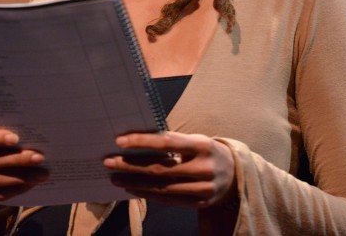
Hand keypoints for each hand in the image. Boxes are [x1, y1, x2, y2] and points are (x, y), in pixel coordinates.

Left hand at [103, 131, 236, 207]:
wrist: (236, 175)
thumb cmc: (207, 152)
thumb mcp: (196, 141)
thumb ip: (173, 142)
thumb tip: (138, 142)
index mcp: (202, 145)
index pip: (166, 142)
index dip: (142, 141)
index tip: (120, 141)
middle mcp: (203, 168)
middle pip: (160, 168)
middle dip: (131, 165)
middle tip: (109, 161)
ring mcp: (202, 188)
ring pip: (162, 187)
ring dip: (134, 182)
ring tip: (115, 177)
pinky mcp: (199, 203)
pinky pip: (168, 200)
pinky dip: (148, 194)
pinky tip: (132, 188)